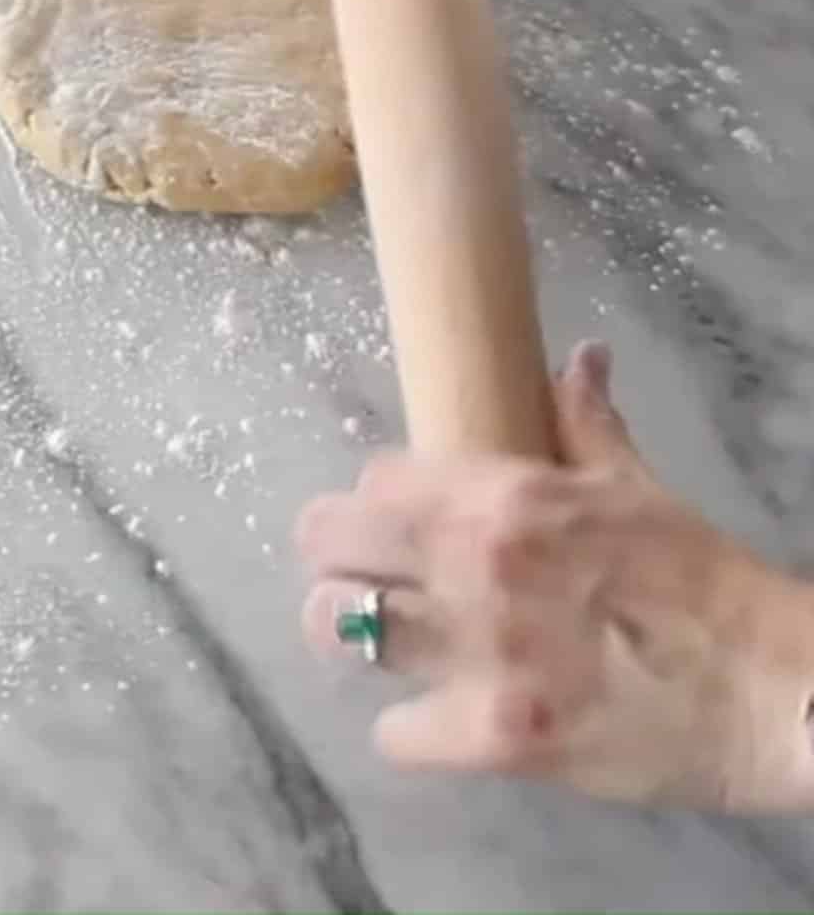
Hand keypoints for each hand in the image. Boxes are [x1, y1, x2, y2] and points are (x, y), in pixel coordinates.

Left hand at [297, 342, 813, 811]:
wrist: (770, 690)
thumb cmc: (700, 580)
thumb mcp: (636, 486)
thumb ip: (585, 419)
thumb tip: (579, 356)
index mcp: (501, 496)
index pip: (375, 476)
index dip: (380, 498)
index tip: (397, 517)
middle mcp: (471, 565)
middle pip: (327, 543)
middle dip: (336, 556)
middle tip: (365, 574)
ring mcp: (477, 655)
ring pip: (340, 632)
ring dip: (354, 635)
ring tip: (385, 640)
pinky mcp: (494, 740)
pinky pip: (395, 735)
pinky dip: (409, 728)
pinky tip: (436, 718)